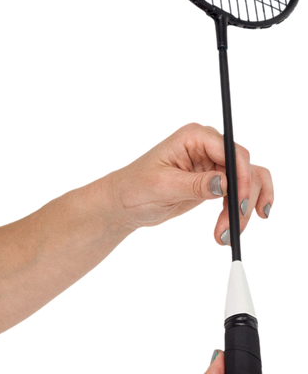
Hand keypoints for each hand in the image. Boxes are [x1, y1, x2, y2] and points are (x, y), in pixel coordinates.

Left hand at [108, 120, 276, 247]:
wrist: (124, 204)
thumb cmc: (134, 189)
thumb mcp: (162, 186)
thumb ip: (195, 184)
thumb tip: (225, 183)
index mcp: (193, 137)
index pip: (231, 151)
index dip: (241, 176)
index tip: (239, 203)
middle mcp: (207, 147)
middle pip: (245, 168)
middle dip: (242, 199)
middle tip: (233, 228)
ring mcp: (214, 165)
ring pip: (249, 183)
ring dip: (244, 209)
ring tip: (226, 235)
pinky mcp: (217, 183)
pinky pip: (241, 193)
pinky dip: (242, 211)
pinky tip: (234, 229)